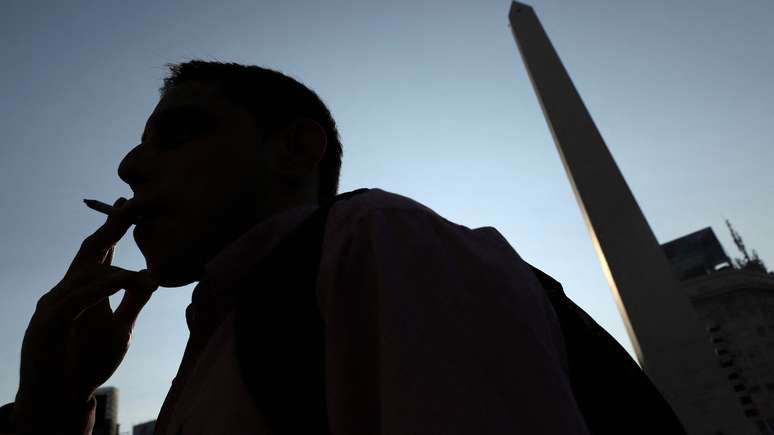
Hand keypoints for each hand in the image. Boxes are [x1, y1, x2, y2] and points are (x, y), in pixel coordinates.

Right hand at [13, 197, 157, 430]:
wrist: (58, 397)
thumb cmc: (86, 362)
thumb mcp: (120, 330)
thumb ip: (133, 303)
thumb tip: (151, 276)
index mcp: (84, 291)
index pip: (100, 254)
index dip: (114, 229)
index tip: (129, 205)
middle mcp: (66, 291)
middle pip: (88, 254)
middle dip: (110, 228)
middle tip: (130, 206)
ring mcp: (54, 306)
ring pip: (84, 274)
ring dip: (114, 266)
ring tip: (137, 262)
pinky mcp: (46, 325)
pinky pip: (75, 301)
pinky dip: (99, 289)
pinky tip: (120, 280)